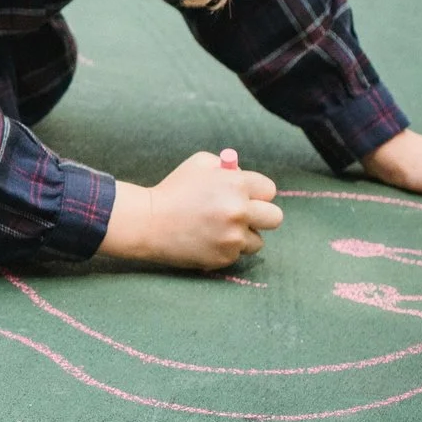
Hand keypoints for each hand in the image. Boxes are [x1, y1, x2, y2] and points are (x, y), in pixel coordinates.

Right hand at [100, 151, 282, 269]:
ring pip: (257, 241)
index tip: (245, 197)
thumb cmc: (172, 190)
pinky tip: (206, 240)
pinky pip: (237, 254)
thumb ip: (226, 167)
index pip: (269, 190)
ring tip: (219, 231)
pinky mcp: (224, 257)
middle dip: (261, 216)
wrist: (147, 222)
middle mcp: (239, 211)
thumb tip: (244, 176)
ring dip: (243, 236)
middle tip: (244, 217)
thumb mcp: (199, 164)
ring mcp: (232, 237)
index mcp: (236, 184)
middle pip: (274, 218)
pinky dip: (225, 249)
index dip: (257, 193)